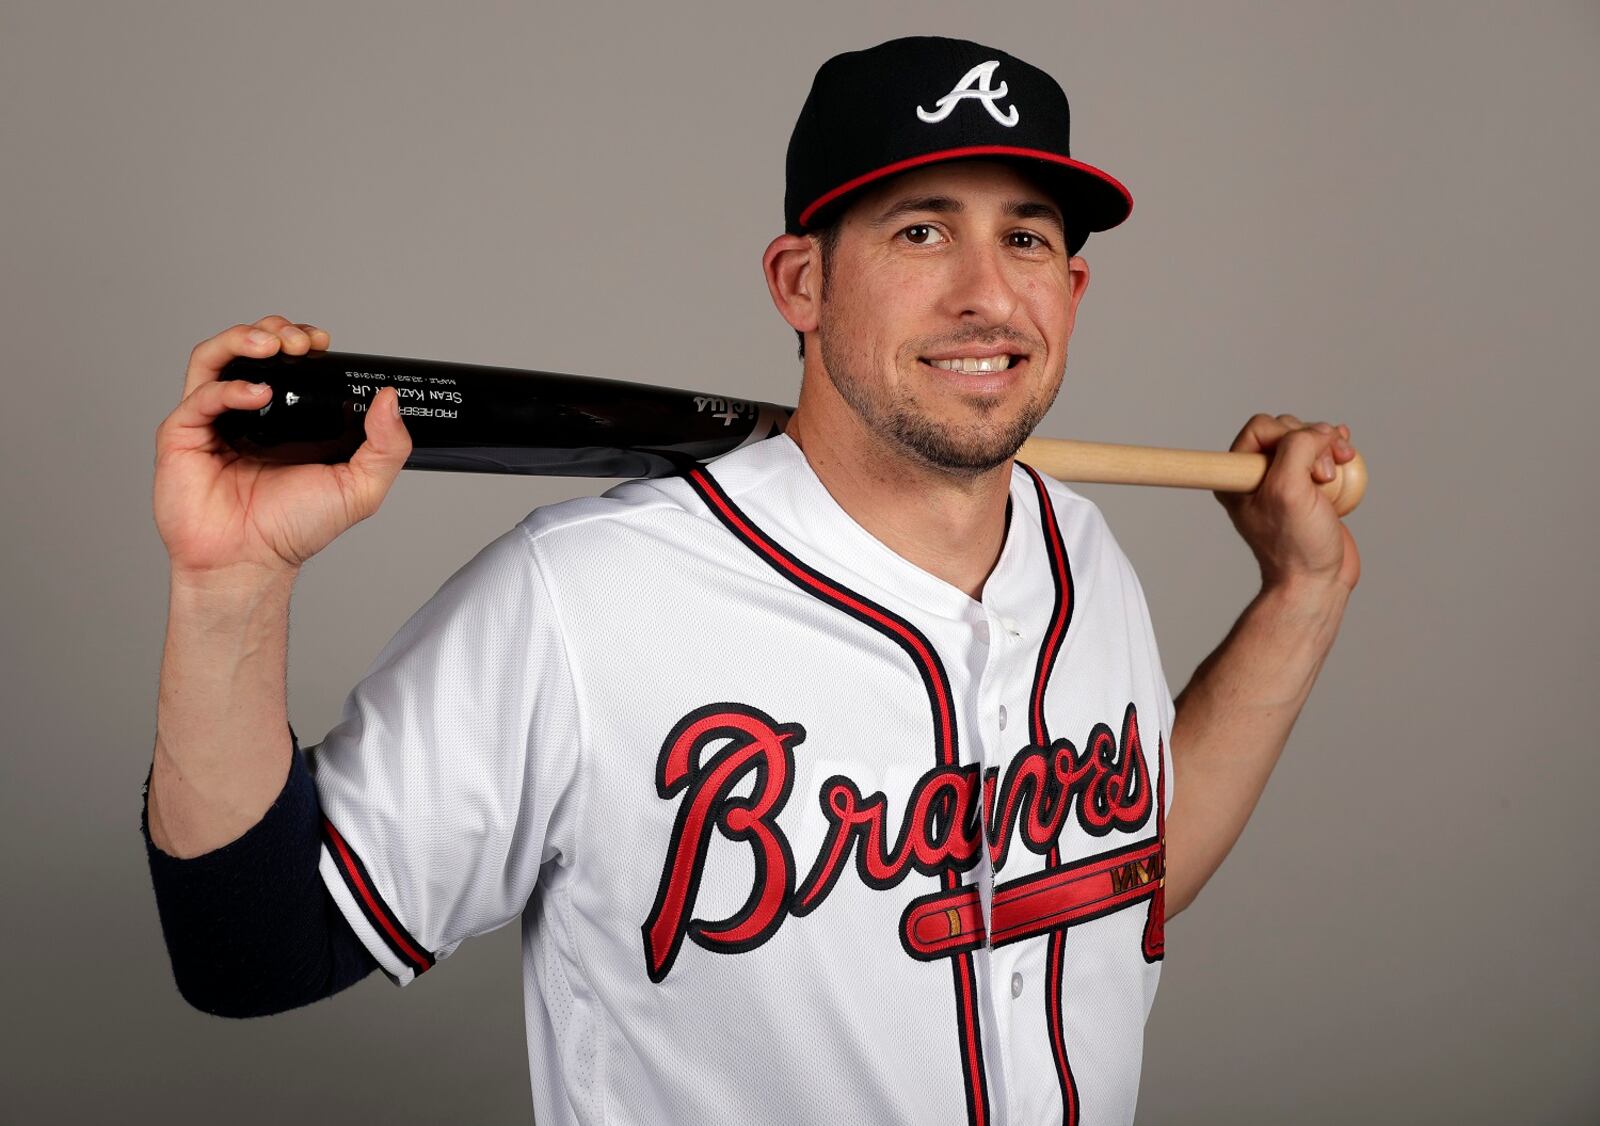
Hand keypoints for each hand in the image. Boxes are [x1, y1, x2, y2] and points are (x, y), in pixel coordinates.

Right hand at [153, 315, 411, 582]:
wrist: (251, 563)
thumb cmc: (296, 528)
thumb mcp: (360, 487)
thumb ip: (387, 446)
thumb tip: (390, 398)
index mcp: (285, 415)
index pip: (288, 360)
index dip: (302, 340)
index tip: (323, 342)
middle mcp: (246, 411)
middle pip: (250, 347)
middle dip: (275, 331)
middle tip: (300, 342)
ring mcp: (212, 420)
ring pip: (216, 357)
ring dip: (243, 339)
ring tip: (273, 344)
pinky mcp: (182, 435)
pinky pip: (201, 396)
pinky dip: (229, 388)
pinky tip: (258, 394)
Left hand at [1215, 414, 1361, 594]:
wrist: (1316, 582)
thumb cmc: (1296, 545)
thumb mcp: (1288, 490)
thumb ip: (1297, 449)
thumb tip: (1319, 431)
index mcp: (1236, 476)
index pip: (1261, 427)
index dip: (1288, 434)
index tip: (1303, 465)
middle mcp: (1257, 476)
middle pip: (1289, 429)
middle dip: (1313, 442)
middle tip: (1321, 477)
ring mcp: (1285, 481)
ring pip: (1310, 440)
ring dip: (1330, 447)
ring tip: (1336, 473)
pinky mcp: (1309, 487)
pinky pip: (1324, 455)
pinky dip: (1338, 453)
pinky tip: (1347, 457)